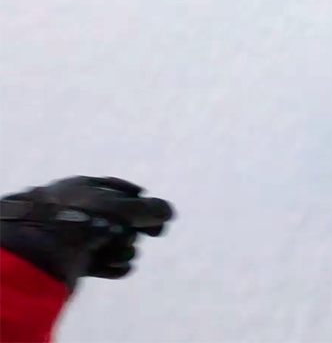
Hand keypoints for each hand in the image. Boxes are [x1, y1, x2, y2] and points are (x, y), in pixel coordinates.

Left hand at [0, 176, 172, 289]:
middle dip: (140, 227)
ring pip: (118, 242)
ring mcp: (80, 240)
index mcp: (85, 190)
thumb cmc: (78, 219)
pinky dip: (116, 265)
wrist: (37, 252)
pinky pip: (108, 264)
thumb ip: (149, 208)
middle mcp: (83, 213)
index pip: (124, 193)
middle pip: (125, 220)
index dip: (145, 203)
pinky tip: (118, 266)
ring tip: (123, 251)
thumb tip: (169, 212)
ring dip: (126, 247)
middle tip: (155, 232)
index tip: (160, 215)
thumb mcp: (118, 207)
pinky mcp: (78, 264)